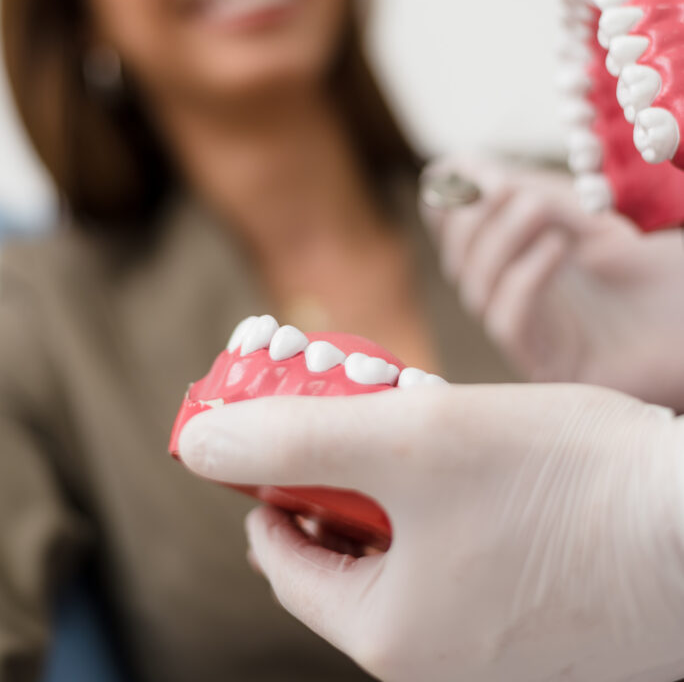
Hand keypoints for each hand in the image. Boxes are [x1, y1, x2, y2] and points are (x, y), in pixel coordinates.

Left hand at [179, 384, 683, 681]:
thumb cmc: (564, 485)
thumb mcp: (407, 441)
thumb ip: (295, 440)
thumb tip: (196, 444)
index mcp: (390, 634)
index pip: (284, 558)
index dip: (266, 478)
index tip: (277, 421)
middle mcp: (440, 665)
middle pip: (350, 555)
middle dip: (340, 475)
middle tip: (358, 408)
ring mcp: (498, 654)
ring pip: (413, 556)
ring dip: (401, 488)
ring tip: (426, 426)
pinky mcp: (547, 630)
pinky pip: (470, 566)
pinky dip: (455, 512)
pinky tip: (486, 464)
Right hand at [422, 157, 683, 407]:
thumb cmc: (655, 270)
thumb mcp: (589, 217)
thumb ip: (531, 195)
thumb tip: (463, 168)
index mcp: (519, 260)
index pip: (455, 231)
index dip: (446, 198)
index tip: (457, 167)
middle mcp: (516, 299)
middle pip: (457, 258)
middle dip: (471, 216)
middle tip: (504, 187)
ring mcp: (531, 334)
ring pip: (475, 287)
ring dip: (500, 239)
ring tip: (540, 209)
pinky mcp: (548, 363)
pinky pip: (507, 320)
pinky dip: (523, 277)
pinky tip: (557, 248)